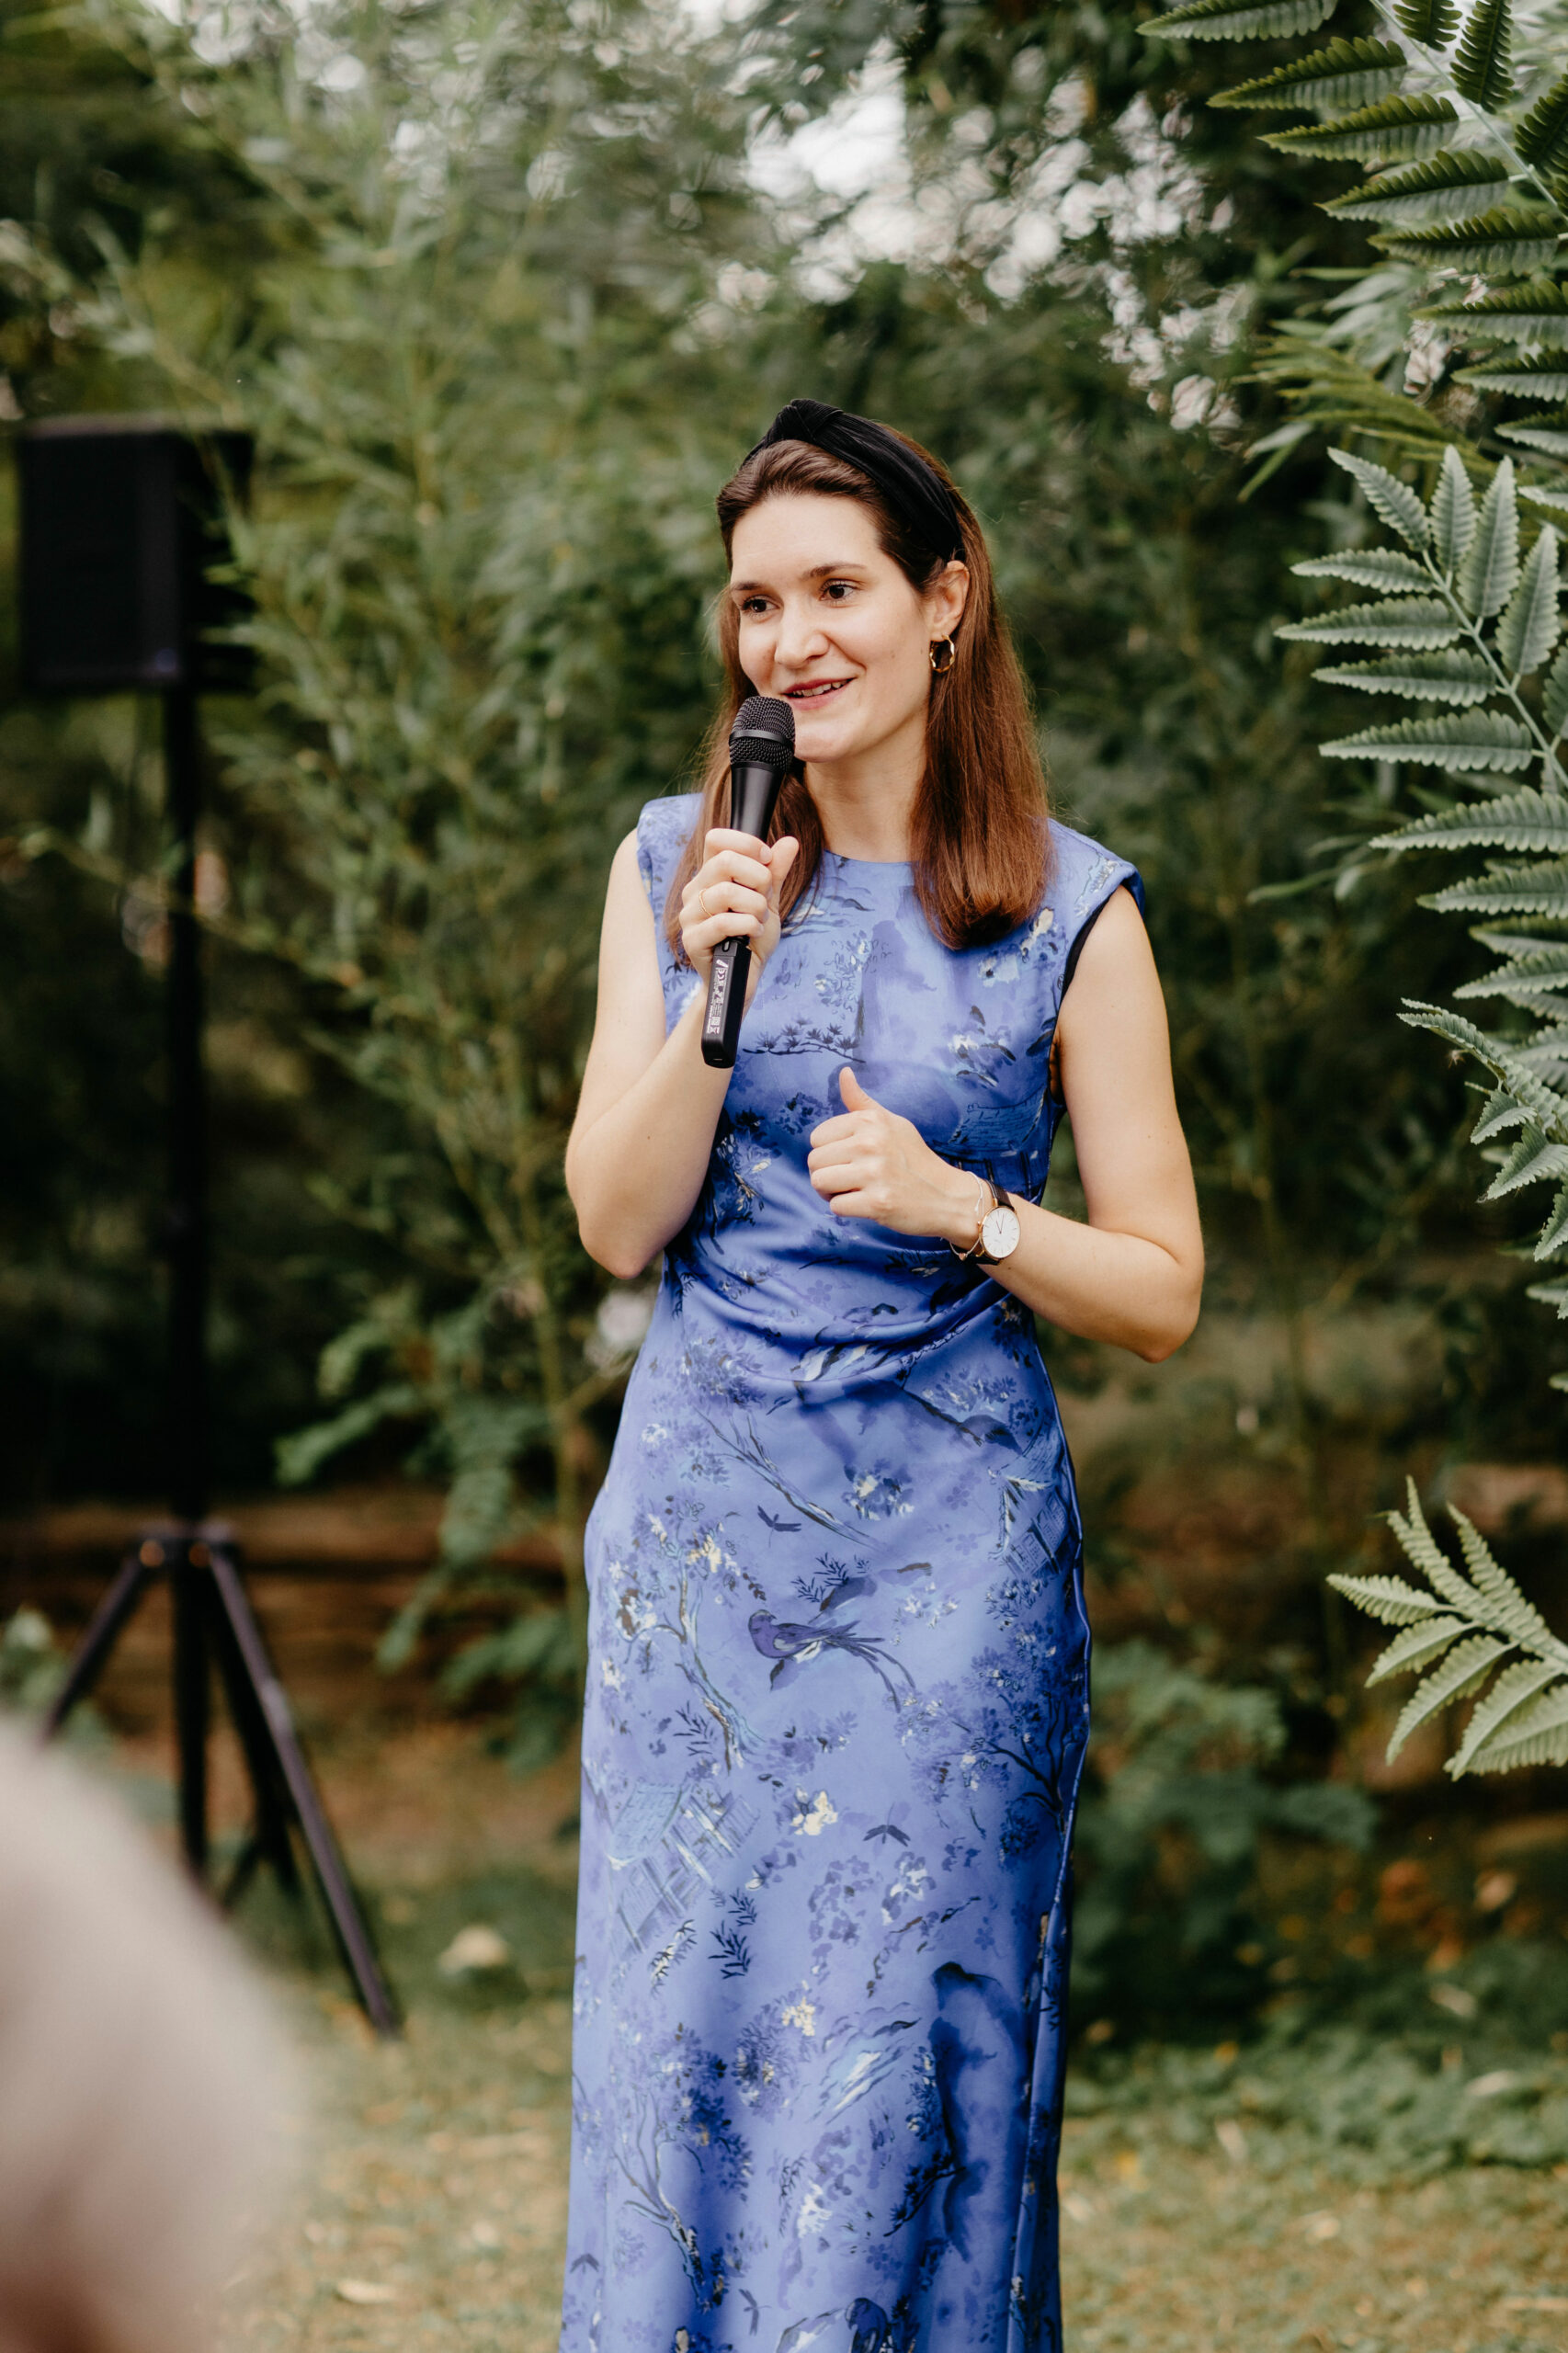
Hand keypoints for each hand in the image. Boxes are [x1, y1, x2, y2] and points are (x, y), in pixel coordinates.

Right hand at [679, 828, 799, 991]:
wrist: (744, 978)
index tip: (767, 860)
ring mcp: (690, 915)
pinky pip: (723, 922)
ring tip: (758, 920)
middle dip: (758, 878)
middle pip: (725, 861)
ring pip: (727, 893)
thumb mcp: (769, 901)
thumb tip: (790, 841)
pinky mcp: (692, 940)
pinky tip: (753, 934)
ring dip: (755, 907)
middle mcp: (695, 891)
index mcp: (710, 876)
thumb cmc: (751, 938)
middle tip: (766, 898)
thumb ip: (776, 872)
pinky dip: (748, 926)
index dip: (746, 843)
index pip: (716, 839)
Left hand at [808, 1067, 983, 1242]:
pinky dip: (846, 1210)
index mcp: (870, 1120)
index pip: (817, 1137)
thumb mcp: (891, 1123)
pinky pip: (835, 1207)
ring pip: (819, 1183)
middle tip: (852, 1179)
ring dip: (831, 1193)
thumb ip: (861, 1102)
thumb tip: (843, 1072)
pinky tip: (866, 1204)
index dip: (828, 1152)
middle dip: (827, 1174)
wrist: (947, 1197)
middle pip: (814, 1161)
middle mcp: (871, 1143)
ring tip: (855, 1191)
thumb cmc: (914, 1159)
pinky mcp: (878, 1202)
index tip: (848, 1159)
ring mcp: (875, 1173)